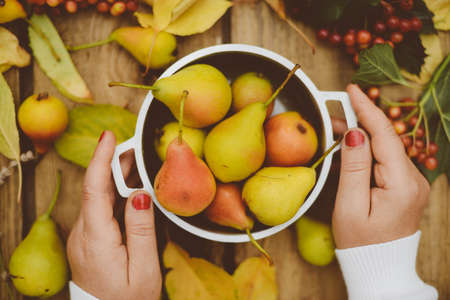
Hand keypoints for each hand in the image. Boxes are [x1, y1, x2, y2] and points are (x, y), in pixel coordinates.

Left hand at [67, 131, 161, 298]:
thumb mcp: (142, 270)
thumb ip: (141, 230)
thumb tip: (141, 194)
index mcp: (96, 239)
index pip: (94, 190)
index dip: (100, 160)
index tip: (109, 137)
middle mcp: (83, 234)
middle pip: (96, 189)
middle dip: (114, 162)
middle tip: (136, 143)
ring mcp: (83, 236)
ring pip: (98, 196)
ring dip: (116, 175)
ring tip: (137, 158)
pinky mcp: (88, 238)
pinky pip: (100, 207)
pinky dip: (116, 191)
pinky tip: (131, 185)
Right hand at [332, 84, 429, 248]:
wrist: (380, 268)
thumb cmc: (361, 243)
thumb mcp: (349, 205)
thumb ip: (353, 166)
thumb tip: (354, 131)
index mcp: (402, 184)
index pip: (384, 136)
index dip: (366, 109)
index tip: (350, 90)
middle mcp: (414, 179)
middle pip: (386, 139)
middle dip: (360, 120)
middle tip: (332, 110)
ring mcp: (413, 183)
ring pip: (385, 147)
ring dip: (362, 134)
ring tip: (335, 126)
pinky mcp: (406, 186)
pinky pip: (386, 159)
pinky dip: (368, 148)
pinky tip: (351, 145)